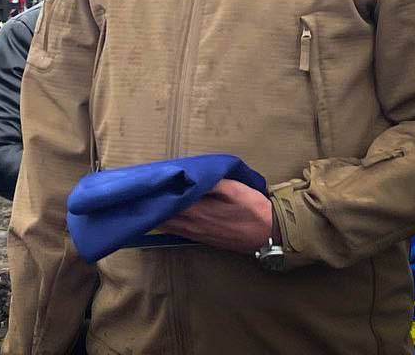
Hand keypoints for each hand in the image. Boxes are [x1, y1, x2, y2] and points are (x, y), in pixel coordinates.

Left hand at [158, 179, 273, 253]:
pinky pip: (176, 229)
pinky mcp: (201, 238)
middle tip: (143, 189)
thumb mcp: (234, 188)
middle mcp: (191, 226)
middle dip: (152, 203)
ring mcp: (195, 234)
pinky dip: (166, 220)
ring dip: (157, 212)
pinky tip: (164, 211)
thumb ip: (209, 182)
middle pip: (161, 216)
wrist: (270, 234)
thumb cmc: (253, 209)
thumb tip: (188, 176)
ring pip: (166, 225)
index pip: (166, 202)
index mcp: (197, 212)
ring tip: (150, 197)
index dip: (155, 192)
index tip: (147, 181)